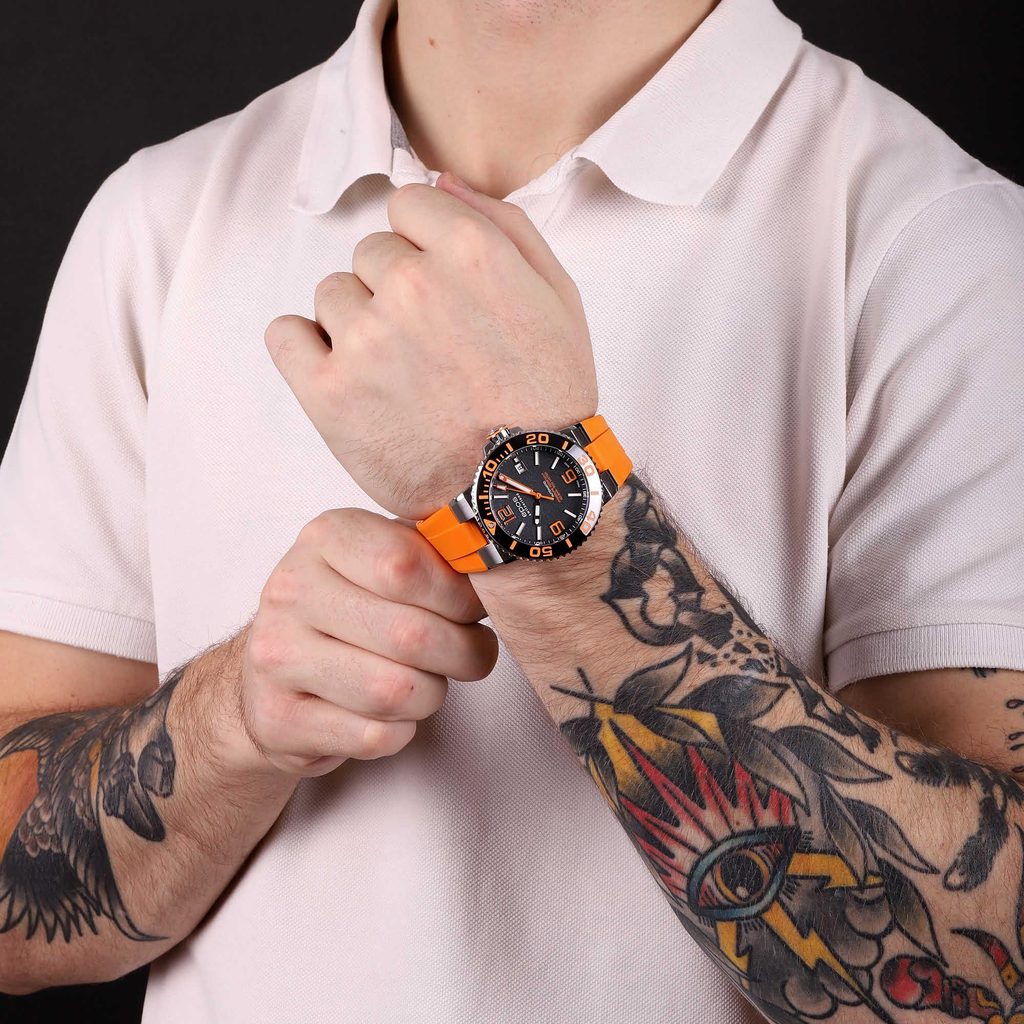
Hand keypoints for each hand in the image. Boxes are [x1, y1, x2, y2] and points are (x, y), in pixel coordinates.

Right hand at [237, 508, 497, 776]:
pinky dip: (401, 731)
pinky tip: (391, 713)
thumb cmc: (352, 611)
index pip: (406, 565)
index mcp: (326, 537)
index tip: (474, 609)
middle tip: (470, 653)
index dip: (458, 596)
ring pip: (395, 691)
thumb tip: (493, 576)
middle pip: (410, 634)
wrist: (271, 675)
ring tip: (428, 682)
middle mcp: (291, 590)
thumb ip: (435, 558)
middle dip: (461, 653)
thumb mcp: (385, 561)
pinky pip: (374, 735)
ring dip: (431, 694)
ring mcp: (276, 656)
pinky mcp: (277, 719)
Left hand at [264, 172, 597, 519]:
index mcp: (469, 252)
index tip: (442, 291)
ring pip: (331, 295)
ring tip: (400, 376)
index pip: (408, 205)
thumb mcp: (558, 297)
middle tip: (430, 348)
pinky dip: (304, 349)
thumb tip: (438, 179)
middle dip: (394, 290)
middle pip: (369, 252)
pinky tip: (344, 375)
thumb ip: (502, 224)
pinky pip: (284, 335)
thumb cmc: (547, 398)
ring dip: (357, 324)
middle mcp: (412, 285)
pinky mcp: (328, 393)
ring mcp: (365, 340)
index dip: (426, 247)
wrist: (526, 493)